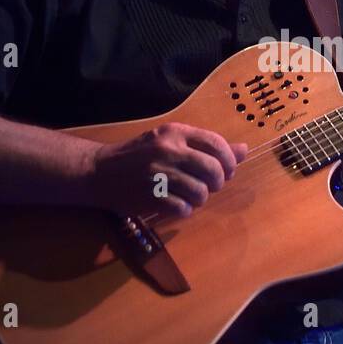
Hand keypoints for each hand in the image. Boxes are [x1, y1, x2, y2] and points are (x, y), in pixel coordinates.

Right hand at [87, 123, 247, 218]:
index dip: (229, 161)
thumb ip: (206, 146)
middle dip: (217, 183)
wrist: (99, 171)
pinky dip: (184, 210)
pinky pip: (184, 208)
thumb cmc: (139, 155)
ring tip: (188, 196)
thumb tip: (243, 150)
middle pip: (214, 171)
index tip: (227, 171)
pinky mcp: (150, 196)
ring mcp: (159, 173)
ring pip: (201, 192)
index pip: (217, 144)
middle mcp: (168, 150)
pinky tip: (174, 205)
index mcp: (176, 133)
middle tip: (208, 186)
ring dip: (199, 199)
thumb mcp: (171, 141)